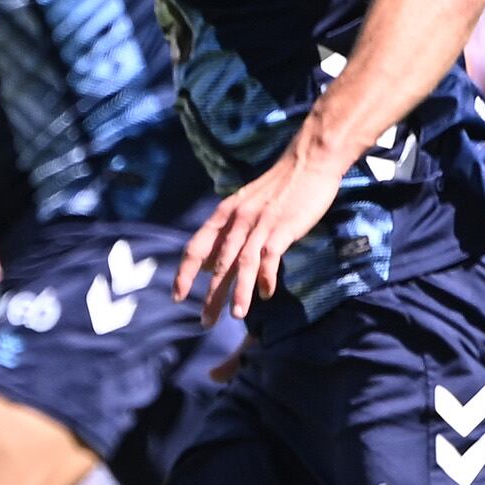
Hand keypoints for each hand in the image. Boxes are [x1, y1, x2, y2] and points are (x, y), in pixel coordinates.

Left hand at [182, 143, 346, 323]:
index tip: (177, 296)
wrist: (307, 162)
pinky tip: (266, 295)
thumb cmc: (278, 187)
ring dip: (238, 292)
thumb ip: (225, 234)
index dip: (184, 273)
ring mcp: (260, 224)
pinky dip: (267, 277)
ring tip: (235, 316)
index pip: (196, 247)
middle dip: (210, 295)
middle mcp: (237, 220)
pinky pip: (270, 257)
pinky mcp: (283, 227)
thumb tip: (206, 265)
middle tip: (205, 322)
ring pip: (242, 264)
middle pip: (218, 263)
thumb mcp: (242, 206)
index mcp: (224, 214)